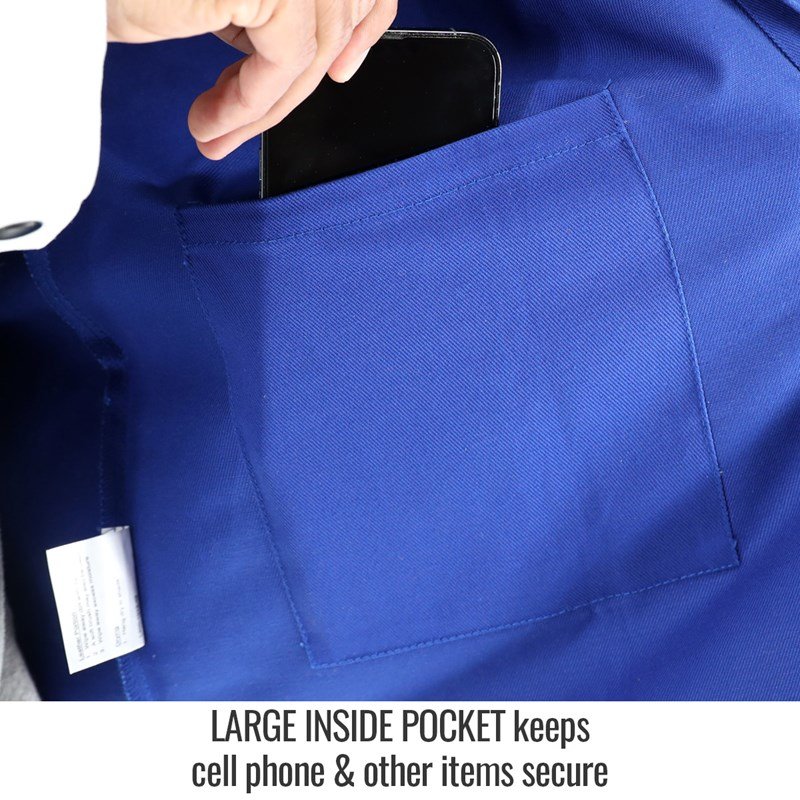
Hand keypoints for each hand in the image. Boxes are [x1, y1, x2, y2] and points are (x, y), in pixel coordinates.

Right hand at [107, 0, 397, 158]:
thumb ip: (254, 6)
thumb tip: (281, 43)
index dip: (363, 22)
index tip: (345, 70)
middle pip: (333, 12)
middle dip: (296, 85)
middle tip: (244, 128)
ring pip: (311, 44)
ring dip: (264, 106)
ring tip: (214, 134)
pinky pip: (285, 60)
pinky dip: (251, 103)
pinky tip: (211, 122)